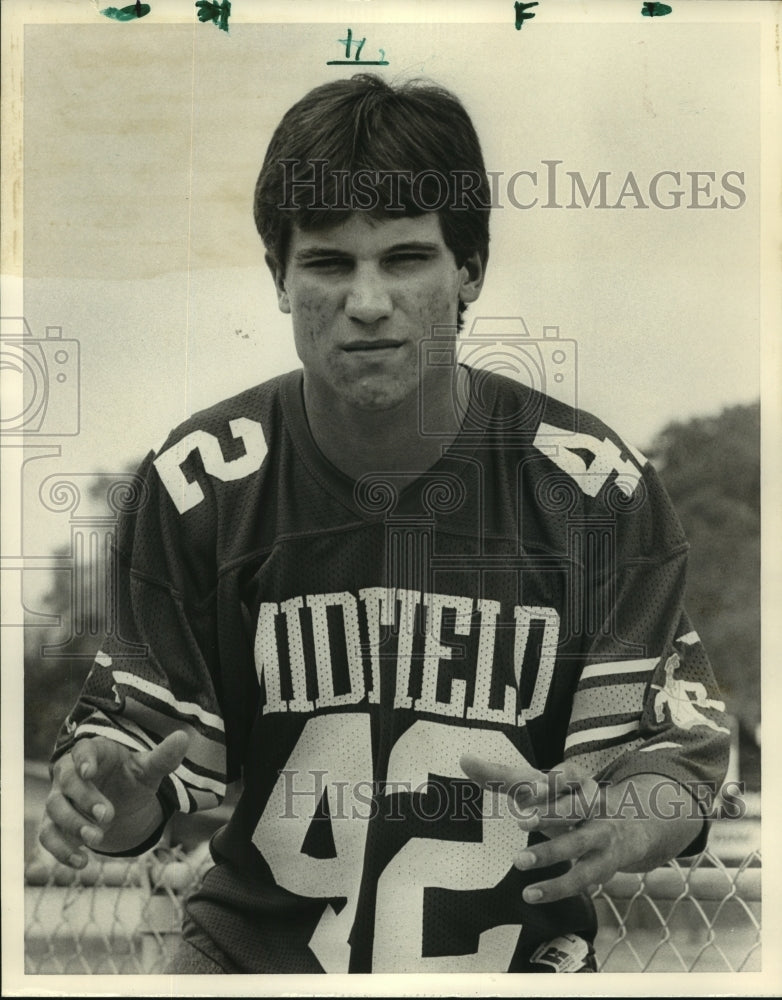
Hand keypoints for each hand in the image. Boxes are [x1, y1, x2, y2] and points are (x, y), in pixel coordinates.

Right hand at [40, 731, 188, 867]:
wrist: (121, 804)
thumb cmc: (132, 778)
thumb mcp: (148, 769)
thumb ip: (163, 757)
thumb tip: (183, 737)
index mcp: (94, 753)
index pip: (82, 749)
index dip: (83, 759)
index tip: (90, 771)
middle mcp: (70, 773)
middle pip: (67, 782)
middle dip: (85, 799)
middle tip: (108, 816)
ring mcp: (60, 799)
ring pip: (55, 808)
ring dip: (73, 825)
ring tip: (98, 839)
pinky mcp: (54, 824)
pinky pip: (48, 835)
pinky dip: (61, 850)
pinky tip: (82, 861)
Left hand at [460, 756, 697, 904]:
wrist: (622, 830)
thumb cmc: (562, 802)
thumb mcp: (537, 786)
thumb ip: (501, 776)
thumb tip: (463, 759)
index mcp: (577, 780)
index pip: (567, 776)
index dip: (550, 782)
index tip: (525, 791)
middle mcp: (593, 805)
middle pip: (577, 807)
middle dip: (551, 813)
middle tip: (520, 819)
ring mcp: (600, 836)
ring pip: (578, 843)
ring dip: (551, 852)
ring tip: (518, 861)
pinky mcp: (601, 866)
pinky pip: (580, 879)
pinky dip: (555, 887)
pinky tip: (530, 894)